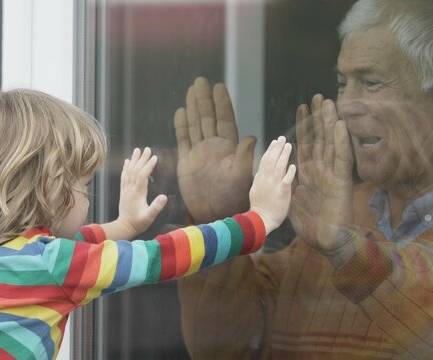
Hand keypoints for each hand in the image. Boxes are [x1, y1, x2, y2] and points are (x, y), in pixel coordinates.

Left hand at [105, 147, 167, 239]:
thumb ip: (156, 207)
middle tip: (147, 149)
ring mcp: (126, 189)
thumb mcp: (149, 217)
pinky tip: (127, 161)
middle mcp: (130, 189)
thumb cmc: (138, 222)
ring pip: (129, 171)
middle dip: (142, 159)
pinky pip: (124, 176)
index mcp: (138, 193)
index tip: (154, 157)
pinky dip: (126, 168)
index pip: (143, 176)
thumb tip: (165, 197)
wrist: (124, 226)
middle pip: (136, 170)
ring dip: (133, 160)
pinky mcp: (123, 191)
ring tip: (137, 150)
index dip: (148, 166)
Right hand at [174, 77, 255, 223]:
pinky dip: (181, 126)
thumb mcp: (242, 176)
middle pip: (208, 117)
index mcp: (229, 147)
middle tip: (201, 81)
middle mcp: (214, 147)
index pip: (225, 119)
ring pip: (195, 125)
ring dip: (193, 108)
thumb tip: (252, 137)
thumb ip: (245, 156)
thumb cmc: (232, 198)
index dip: (221, 103)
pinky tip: (181, 112)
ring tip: (191, 90)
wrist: (214, 215)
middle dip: (204, 99)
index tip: (219, 86)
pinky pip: (183, 140)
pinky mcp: (187, 162)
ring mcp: (199, 153)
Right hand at [249, 136, 295, 234]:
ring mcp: (274, 185)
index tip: (275, 141)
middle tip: (282, 138)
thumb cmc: (259, 206)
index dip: (270, 150)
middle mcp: (266, 179)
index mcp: (260, 178)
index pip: (265, 160)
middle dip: (277, 148)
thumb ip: (259, 179)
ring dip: (284, 155)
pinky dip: (289, 172)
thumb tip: (260, 172)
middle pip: (272, 160)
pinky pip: (286, 180)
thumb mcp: (255, 190)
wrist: (261, 218)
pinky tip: (292, 166)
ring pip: (279, 166)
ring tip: (288, 145)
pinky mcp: (282, 192)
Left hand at [290, 95, 353, 250]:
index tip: (301, 106)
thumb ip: (288, 180)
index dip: (303, 125)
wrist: (325, 240)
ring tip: (329, 103)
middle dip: (318, 118)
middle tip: (318, 96)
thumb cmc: (310, 222)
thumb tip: (281, 166)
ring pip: (331, 143)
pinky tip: (340, 125)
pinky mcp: (342, 181)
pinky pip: (341, 158)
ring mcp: (333, 173)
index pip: (305, 143)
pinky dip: (341, 142)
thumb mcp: (293, 197)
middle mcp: (322, 168)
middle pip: (320, 138)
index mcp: (309, 171)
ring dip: (330, 123)